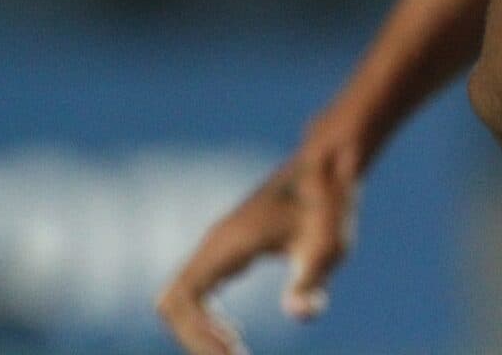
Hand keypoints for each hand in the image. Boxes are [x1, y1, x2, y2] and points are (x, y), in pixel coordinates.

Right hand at [155, 139, 358, 354]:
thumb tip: (299, 314)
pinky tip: (233, 338)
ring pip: (180, 300)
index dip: (198, 333)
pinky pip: (195, 294)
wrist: (327, 167)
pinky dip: (205, 320)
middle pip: (172, 304)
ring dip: (199, 332)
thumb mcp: (327, 245)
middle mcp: (214, 245)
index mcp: (228, 244)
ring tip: (235, 354)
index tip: (233, 353)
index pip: (182, 299)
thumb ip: (311, 279)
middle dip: (195, 339)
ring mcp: (216, 247)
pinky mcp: (226, 251)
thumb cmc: (328, 203)